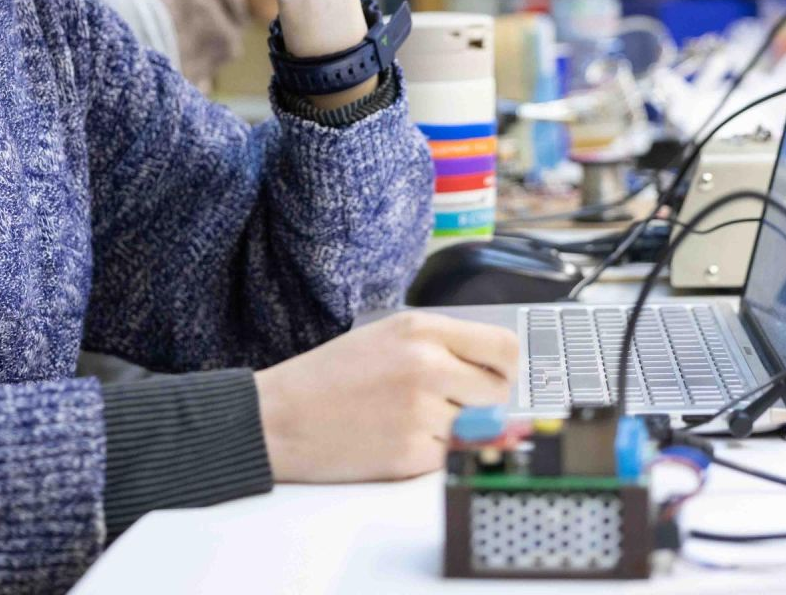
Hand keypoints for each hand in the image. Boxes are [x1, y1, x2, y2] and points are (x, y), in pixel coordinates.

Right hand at [253, 312, 519, 482]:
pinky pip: (448, 456)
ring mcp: (420, 411)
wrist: (278, 418)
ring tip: (407, 420)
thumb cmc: (330, 376)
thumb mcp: (388, 336)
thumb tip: (497, 371)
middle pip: (498, 392)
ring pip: (475, 427)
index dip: (507, 368)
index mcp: (422, 330)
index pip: (504, 347)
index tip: (496, 377)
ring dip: (452, 430)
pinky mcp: (411, 454)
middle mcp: (427, 366)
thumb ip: (443, 346)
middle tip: (449, 405)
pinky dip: (430, 453)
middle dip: (481, 403)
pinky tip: (394, 439)